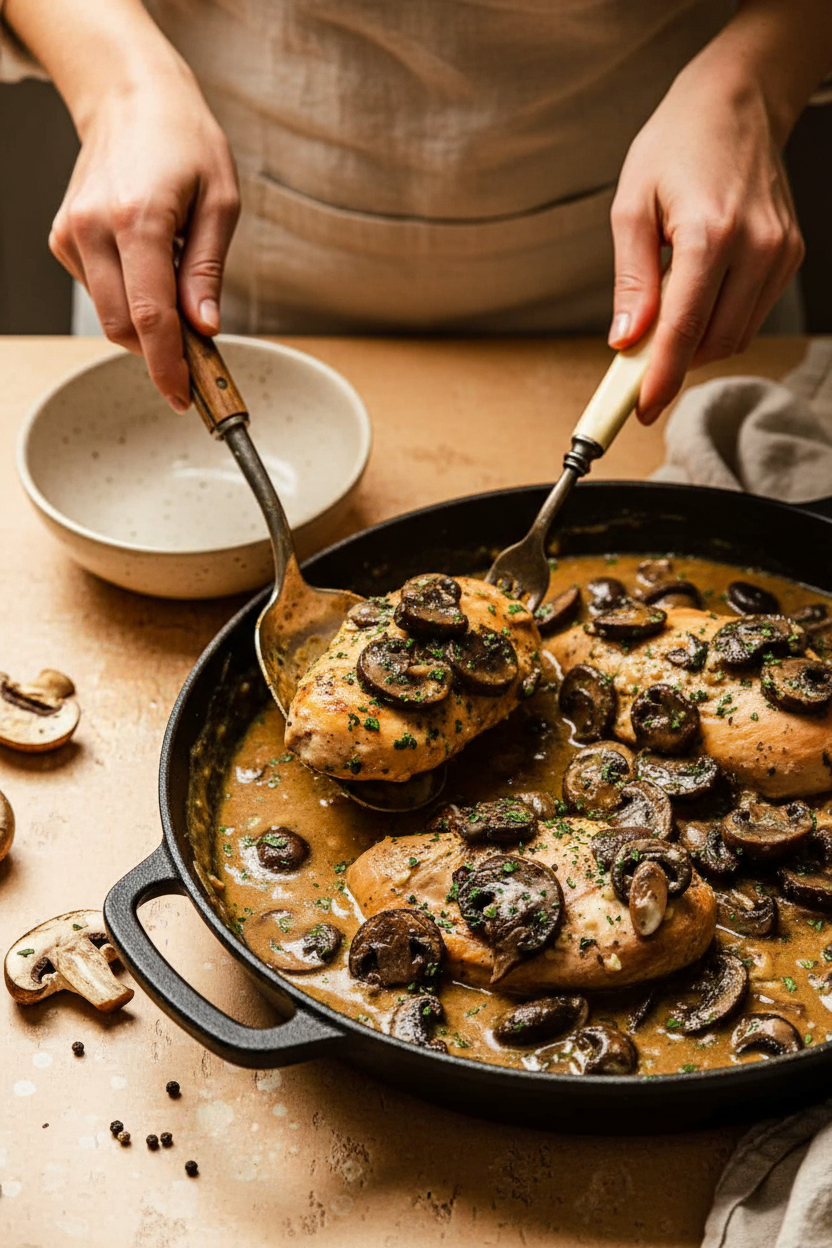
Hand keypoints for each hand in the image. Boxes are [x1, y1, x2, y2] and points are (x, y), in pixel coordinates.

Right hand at [49, 68, 239, 410]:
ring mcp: (72, 234)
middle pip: (123, 326)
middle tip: (197, 354)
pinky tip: (147, 263)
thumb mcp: (221, 203)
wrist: (131, 100)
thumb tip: (205, 328)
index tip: (185, 397)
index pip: (151, 316)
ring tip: (176, 284)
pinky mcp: (62, 238)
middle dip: (161, 351)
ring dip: (145, 323)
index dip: (169, 367)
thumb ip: (208, 271)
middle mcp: (94, 228)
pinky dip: (127, 298)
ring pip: (108, 316)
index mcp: (139, 219)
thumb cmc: (184, 143)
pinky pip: (98, 293)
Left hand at [608, 47, 803, 423]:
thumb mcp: (631, 206)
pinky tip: (697, 299)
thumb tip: (626, 340)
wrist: (736, 102)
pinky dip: (719, 323)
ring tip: (664, 323)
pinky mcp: (790, 255)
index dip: (661, 378)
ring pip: (736, 335)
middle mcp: (755, 246)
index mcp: (711, 233)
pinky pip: (751, 313)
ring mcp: (779, 253)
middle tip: (637, 368)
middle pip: (714, 342)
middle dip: (675, 365)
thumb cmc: (676, 145)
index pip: (685, 330)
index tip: (640, 409)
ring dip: (697, 346)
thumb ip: (632, 280)